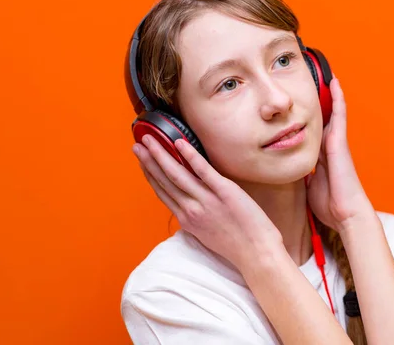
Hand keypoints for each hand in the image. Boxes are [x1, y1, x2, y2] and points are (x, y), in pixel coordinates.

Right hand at [133, 134, 283, 270]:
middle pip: (165, 181)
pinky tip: (179, 143)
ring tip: (149, 139)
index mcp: (186, 219)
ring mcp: (207, 200)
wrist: (256, 253)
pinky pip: (204, 171)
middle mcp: (191, 209)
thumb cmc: (235, 246)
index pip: (162, 192)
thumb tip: (188, 205)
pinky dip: (191, 157)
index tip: (141, 162)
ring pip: (177, 174)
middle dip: (149, 161)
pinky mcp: (225, 192)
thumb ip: (194, 218)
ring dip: (161, 155)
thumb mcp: (206, 234)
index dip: (150, 175)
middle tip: (137, 145)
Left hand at [307, 77, 374, 232]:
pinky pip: (339, 114)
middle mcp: (328, 145)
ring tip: (323, 73)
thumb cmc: (329, 204)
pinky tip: (334, 82)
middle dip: (316, 101)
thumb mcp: (307, 186)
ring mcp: (335, 142)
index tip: (299, 106)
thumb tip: (288, 169)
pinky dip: (338, 98)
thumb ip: (300, 174)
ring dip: (328, 94)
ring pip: (331, 112)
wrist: (346, 214)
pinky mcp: (340, 141)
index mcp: (320, 156)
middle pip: (321, 117)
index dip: (305, 118)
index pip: (311, 131)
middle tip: (308, 80)